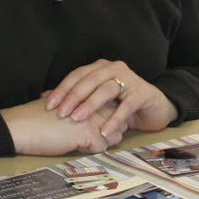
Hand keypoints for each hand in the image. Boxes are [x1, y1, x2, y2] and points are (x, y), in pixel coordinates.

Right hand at [1, 98, 115, 155]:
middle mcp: (93, 103)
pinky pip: (102, 147)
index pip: (113, 107)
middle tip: (89, 137)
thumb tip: (78, 107)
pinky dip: (92, 151)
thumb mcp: (60, 102)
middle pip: (119, 121)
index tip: (93, 126)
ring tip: (83, 141)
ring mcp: (92, 117)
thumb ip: (75, 102)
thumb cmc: (35, 117)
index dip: (106, 120)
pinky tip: (76, 146)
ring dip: (103, 142)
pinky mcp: (88, 132)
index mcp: (87, 95)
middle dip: (109, 132)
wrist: (21, 127)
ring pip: (115, 134)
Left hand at [45, 59, 176, 139]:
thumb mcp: (97, 99)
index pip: (77, 75)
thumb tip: (44, 99)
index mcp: (101, 67)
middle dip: (73, 97)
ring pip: (106, 90)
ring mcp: (130, 79)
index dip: (62, 89)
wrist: (154, 107)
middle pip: (90, 81)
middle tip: (61, 113)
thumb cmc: (121, 103)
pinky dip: (115, 119)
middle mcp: (114, 69)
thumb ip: (76, 97)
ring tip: (77, 119)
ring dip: (90, 105)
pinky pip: (126, 106)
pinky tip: (105, 131)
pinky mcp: (142, 93)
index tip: (49, 105)